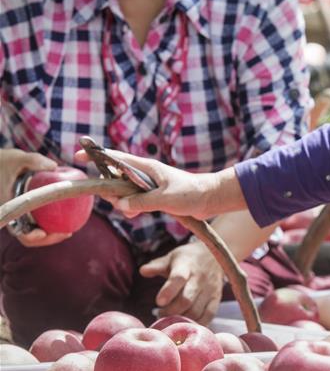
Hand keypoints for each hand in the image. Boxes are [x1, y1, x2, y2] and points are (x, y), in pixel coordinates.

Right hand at [0, 149, 70, 246]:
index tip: (44, 233)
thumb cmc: (4, 161)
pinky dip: (47, 225)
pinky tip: (63, 220)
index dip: (31, 237)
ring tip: (68, 230)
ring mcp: (16, 215)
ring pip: (32, 233)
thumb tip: (54, 166)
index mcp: (8, 207)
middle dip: (47, 239)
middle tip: (68, 232)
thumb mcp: (18, 158)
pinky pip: (34, 224)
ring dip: (49, 235)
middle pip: (28, 237)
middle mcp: (11, 215)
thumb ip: (34, 160)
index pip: (18, 231)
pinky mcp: (22, 212)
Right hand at [74, 148, 229, 220]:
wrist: (209, 199)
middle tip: (122, 204)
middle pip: (114, 178)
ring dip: (123, 203)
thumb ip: (142, 202)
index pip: (116, 158)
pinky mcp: (152, 194)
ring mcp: (147, 183)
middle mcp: (143, 173)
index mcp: (146, 167)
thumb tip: (120, 205)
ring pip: (123, 192)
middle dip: (112, 192)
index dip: (96, 156)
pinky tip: (136, 213)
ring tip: (134, 211)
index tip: (78, 156)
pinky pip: (133, 200)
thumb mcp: (165, 199)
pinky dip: (131, 207)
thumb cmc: (190, 193)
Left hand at [141, 241, 224, 324]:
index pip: (178, 278)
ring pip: (196, 310)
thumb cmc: (186, 260)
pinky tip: (186, 325)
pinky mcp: (216, 299)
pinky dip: (196, 324)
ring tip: (170, 320)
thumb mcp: (171, 258)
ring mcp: (210, 289)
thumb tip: (142, 271)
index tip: (158, 302)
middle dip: (171, 311)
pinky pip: (208, 316)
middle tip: (159, 314)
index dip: (169, 291)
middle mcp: (200, 278)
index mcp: (186, 266)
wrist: (214, 255)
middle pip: (186, 300)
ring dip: (181, 319)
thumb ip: (156, 266)